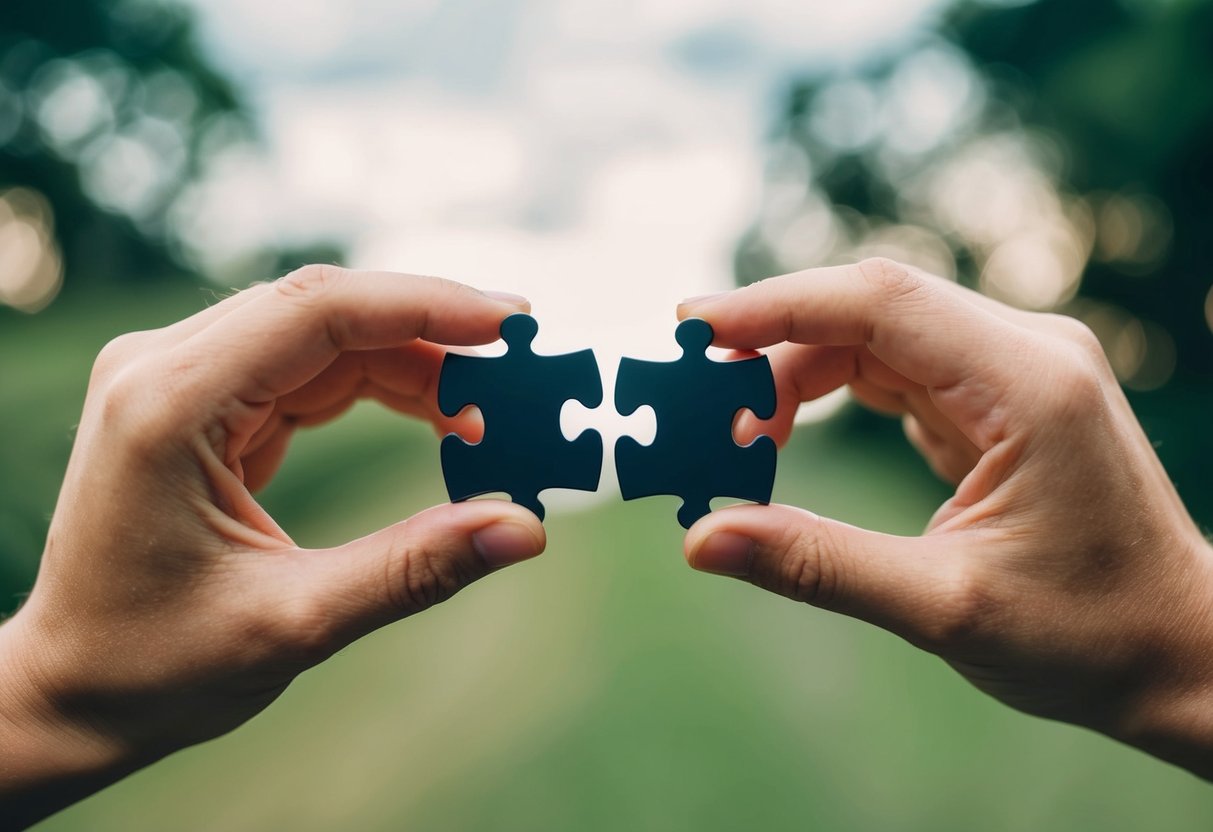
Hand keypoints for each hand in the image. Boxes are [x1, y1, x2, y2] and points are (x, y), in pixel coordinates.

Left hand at [0, 266, 546, 825]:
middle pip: (325, 309)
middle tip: (522, 368)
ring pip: (324, 334)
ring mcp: (179, 378)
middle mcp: (164, 367)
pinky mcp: (201, 400)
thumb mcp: (294, 623)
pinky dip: (381, 386)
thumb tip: (525, 528)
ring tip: (489, 411)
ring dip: (413, 362)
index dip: (425, 305)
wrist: (73, 690)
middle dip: (432, 331)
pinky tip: (438, 415)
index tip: (512, 323)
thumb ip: (413, 568)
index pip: (318, 311)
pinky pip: (308, 368)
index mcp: (169, 404)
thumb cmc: (158, 664)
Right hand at [679, 258, 1212, 776]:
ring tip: (734, 438)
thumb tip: (702, 539)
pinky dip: (828, 395)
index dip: (777, 305)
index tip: (694, 331)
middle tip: (696, 407)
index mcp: (1029, 383)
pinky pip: (893, 371)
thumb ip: (818, 565)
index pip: (881, 302)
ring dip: (795, 376)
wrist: (1180, 652)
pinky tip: (782, 437)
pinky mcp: (996, 398)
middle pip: (869, 311)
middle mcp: (1026, 353)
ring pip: (874, 338)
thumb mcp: (943, 607)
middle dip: (772, 348)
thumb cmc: (1088, 635)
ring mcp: (1013, 370)